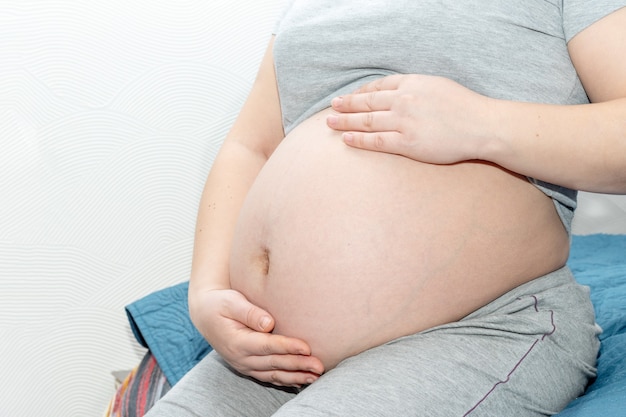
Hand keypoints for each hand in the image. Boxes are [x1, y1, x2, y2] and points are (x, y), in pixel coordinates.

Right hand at [189, 288, 323, 386]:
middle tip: (319, 366)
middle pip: (274, 363)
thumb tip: (268, 323)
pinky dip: (285, 380)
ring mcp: (244, 365)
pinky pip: (269, 377)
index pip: (267, 346)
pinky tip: (301, 381)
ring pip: (273, 374)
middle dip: (298, 365)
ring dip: (295, 376)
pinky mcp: (249, 367)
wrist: (206, 315)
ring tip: (316, 376)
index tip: (306, 347)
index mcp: (237, 341)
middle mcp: (240, 358)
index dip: (287, 347)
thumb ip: (249, 312)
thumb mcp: (231, 301)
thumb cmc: (220, 303)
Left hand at [326, 74, 492, 163]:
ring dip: (346, 121)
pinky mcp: (408, 142)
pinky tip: (346, 139)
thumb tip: (399, 92)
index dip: (361, 92)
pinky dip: (359, 140)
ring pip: (367, 121)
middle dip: (347, 105)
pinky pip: (377, 141)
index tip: (350, 97)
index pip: (379, 86)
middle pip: (367, 102)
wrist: (482, 126)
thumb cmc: (465, 107)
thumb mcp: (438, 86)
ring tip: (330, 122)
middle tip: (332, 107)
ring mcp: (405, 122)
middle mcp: (405, 100)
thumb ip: (416, 88)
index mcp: (412, 84)